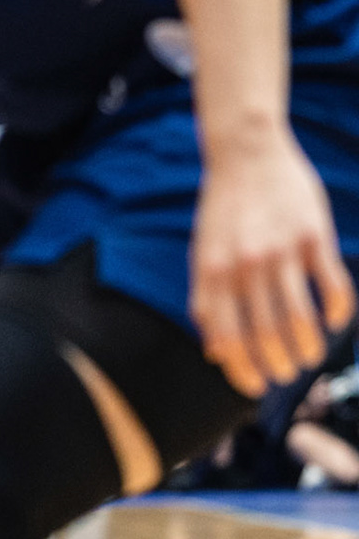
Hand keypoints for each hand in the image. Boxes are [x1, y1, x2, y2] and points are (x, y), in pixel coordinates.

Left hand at [191, 133, 353, 394]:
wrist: (246, 152)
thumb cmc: (223, 211)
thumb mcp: (202, 254)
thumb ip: (206, 301)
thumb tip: (214, 352)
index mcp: (212, 273)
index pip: (226, 337)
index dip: (241, 368)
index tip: (255, 386)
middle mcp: (244, 265)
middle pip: (263, 332)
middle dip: (276, 363)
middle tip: (286, 375)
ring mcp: (280, 250)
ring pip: (298, 315)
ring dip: (307, 345)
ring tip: (310, 357)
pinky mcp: (313, 235)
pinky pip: (331, 282)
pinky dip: (336, 309)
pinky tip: (335, 322)